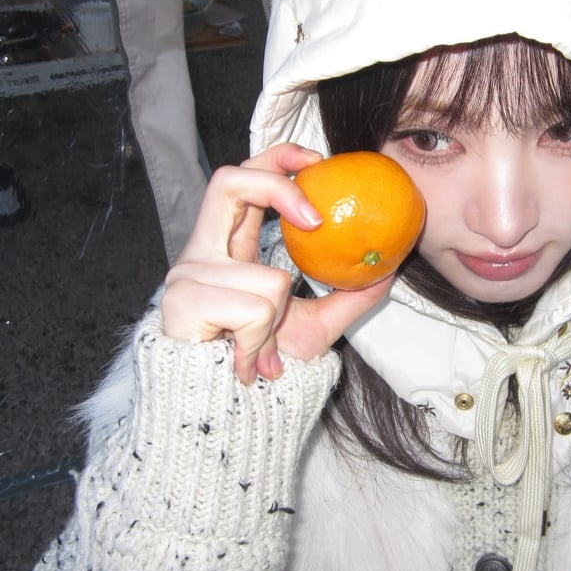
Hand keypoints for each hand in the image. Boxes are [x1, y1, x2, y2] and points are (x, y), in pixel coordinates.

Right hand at [162, 144, 392, 383]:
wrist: (224, 410)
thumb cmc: (259, 365)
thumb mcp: (314, 325)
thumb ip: (347, 296)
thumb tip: (388, 270)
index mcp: (228, 247)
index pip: (243, 180)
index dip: (276, 159)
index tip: (317, 164)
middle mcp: (201, 252)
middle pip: (228, 181)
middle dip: (276, 186)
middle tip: (317, 217)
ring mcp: (187, 275)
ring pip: (267, 278)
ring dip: (277, 319)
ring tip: (261, 350)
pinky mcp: (182, 302)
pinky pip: (256, 311)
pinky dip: (261, 341)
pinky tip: (245, 362)